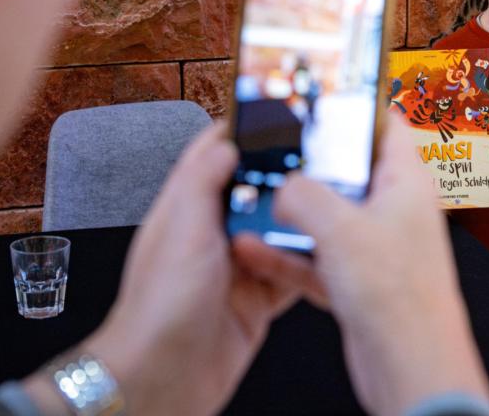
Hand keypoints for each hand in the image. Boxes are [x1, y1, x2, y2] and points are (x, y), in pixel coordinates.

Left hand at [31, 122, 305, 414]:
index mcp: (186, 208)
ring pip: (279, 232)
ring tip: (329, 205)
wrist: (162, 377)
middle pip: (255, 191)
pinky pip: (291, 275)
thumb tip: (227, 141)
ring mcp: (235, 269)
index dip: (242, 130)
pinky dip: (309, 266)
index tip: (278, 112)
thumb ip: (203, 181)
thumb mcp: (182, 229)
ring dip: (300, 223)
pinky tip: (327, 255)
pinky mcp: (256, 302)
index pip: (213, 154)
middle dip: (285, 176)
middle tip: (321, 160)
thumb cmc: (159, 307)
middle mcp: (211, 235)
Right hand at [269, 118, 488, 415]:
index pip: (386, 125)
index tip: (320, 92)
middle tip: (272, 146)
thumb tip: (283, 182)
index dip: (355, 104)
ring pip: (328, 216)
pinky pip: (316, 258)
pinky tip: (253, 248)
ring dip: (290, 211)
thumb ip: (305, 195)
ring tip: (253, 194)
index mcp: (407, 184)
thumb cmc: (400, 300)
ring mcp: (377, 249)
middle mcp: (395, 212)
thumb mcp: (342, 230)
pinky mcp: (359, 284)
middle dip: (309, 161)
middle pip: (348, 170)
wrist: (412, 370)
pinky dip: (286, 254)